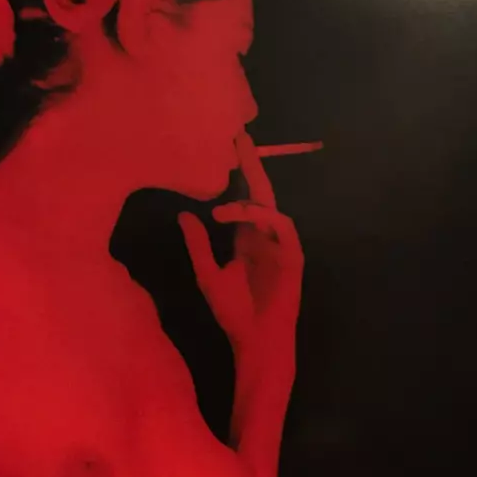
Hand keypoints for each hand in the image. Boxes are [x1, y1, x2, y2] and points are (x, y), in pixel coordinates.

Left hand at [178, 132, 303, 349]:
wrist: (255, 340)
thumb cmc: (233, 312)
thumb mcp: (208, 275)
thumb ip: (198, 246)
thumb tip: (184, 214)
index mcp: (246, 238)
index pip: (242, 198)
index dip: (236, 174)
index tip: (224, 146)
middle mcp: (264, 235)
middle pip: (260, 193)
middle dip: (251, 165)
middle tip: (239, 136)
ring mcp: (280, 244)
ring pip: (271, 208)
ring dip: (249, 200)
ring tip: (220, 207)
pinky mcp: (293, 256)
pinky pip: (283, 227)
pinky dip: (264, 218)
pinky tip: (244, 216)